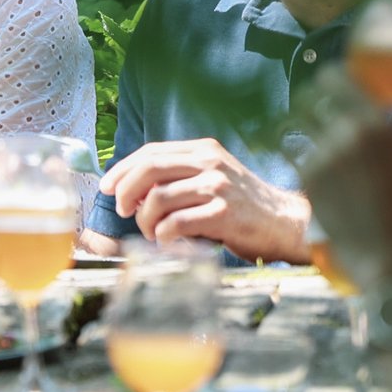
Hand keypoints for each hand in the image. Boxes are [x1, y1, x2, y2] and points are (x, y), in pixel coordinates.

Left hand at [101, 139, 310, 261]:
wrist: (284, 221)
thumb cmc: (243, 204)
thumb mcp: (214, 176)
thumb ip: (180, 176)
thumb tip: (134, 190)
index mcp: (204, 150)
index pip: (151, 152)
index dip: (123, 168)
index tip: (106, 186)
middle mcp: (209, 163)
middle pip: (149, 169)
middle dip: (126, 191)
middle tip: (122, 210)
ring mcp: (217, 187)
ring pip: (159, 199)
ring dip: (146, 220)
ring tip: (152, 232)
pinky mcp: (223, 214)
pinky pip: (177, 223)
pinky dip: (164, 235)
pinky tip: (168, 241)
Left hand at [297, 95, 391, 284]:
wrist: (382, 252)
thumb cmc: (391, 211)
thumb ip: (371, 134)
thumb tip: (348, 111)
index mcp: (381, 125)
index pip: (340, 77)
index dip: (326, 80)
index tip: (320, 87)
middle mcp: (355, 131)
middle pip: (311, 94)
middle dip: (304, 103)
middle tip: (302, 114)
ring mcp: (330, 151)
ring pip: (293, 119)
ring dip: (290, 124)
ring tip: (290, 135)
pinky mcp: (308, 173)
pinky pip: (286, 148)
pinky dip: (284, 151)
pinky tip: (287, 158)